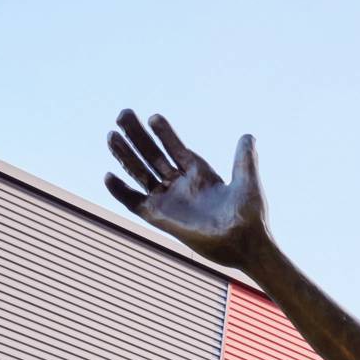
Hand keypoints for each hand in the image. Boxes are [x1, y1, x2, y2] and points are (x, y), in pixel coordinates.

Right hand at [104, 110, 265, 270]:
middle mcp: (181, 185)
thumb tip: (247, 136)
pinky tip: (109, 176)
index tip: (153, 118)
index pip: (175, 147)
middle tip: (123, 114)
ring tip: (111, 135)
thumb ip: (244, 159)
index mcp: (199, 174)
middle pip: (152, 155)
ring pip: (140, 173)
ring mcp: (169, 200)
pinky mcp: (160, 218)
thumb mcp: (247, 181)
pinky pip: (134, 203)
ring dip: (125, 155)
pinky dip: (121, 191)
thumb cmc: (250, 218)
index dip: (164, 133)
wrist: (245, 245)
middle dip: (137, 135)